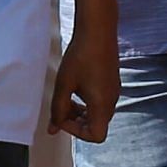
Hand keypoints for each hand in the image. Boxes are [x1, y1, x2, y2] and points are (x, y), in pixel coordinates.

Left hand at [48, 26, 118, 142]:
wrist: (98, 30)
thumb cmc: (81, 55)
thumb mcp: (64, 84)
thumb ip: (57, 109)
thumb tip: (53, 129)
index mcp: (102, 105)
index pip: (95, 136)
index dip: (76, 132)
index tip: (62, 117)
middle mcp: (112, 101)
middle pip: (96, 126)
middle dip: (76, 122)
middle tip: (61, 109)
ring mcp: (114, 91)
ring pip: (98, 114)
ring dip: (81, 112)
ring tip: (66, 98)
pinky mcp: (112, 82)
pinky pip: (101, 102)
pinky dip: (87, 102)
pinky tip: (76, 87)